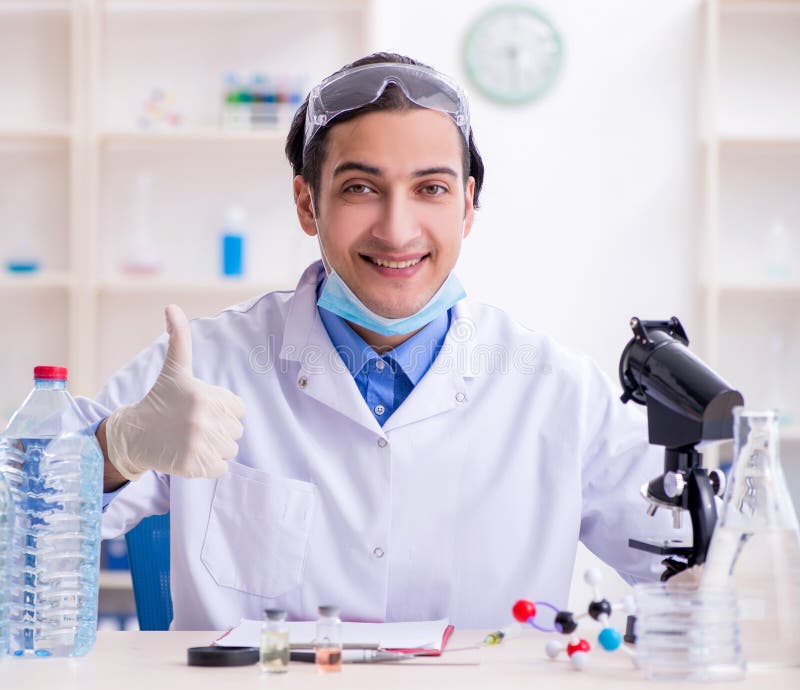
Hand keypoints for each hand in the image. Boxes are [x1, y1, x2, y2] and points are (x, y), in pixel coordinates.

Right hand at [105, 304, 244, 479]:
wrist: (134, 435)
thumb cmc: (160, 400)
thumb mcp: (175, 369)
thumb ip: (180, 338)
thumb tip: (171, 306)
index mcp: (205, 395)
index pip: (238, 410)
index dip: (222, 411)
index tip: (200, 409)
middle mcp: (203, 418)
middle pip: (235, 432)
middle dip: (218, 431)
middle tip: (192, 426)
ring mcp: (199, 444)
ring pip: (230, 450)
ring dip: (215, 449)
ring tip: (190, 440)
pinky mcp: (194, 466)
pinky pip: (221, 469)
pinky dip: (209, 466)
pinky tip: (190, 455)